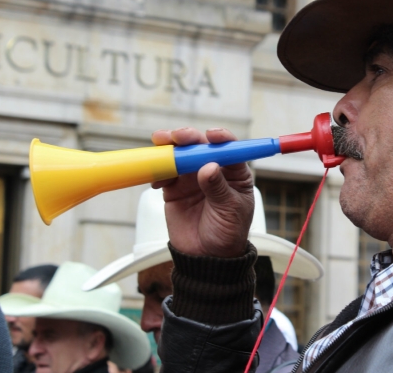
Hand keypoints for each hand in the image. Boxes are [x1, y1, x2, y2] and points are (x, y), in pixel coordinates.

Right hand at [151, 127, 253, 257]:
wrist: (206, 257)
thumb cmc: (228, 233)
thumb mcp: (229, 211)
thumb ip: (218, 188)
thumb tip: (209, 166)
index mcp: (235, 172)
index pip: (229, 148)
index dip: (220, 138)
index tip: (211, 135)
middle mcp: (214, 169)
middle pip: (200, 146)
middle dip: (189, 137)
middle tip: (178, 136)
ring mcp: (192, 178)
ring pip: (180, 156)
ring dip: (170, 148)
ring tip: (161, 145)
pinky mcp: (175, 189)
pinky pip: (165, 174)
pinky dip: (158, 171)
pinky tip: (157, 177)